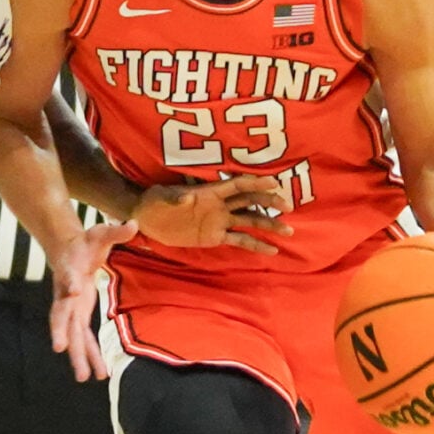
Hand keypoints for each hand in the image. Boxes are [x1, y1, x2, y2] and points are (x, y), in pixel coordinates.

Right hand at [48, 221, 136, 381]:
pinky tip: (98, 373)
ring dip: (77, 354)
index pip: (67, 278)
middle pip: (61, 315)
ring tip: (84, 378)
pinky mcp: (78, 315)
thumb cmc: (85, 241)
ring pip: (71, 334)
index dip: (69, 284)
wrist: (67, 249)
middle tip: (60, 349)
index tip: (72, 290)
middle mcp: (65, 293)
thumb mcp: (100, 233)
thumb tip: (133, 224)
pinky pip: (83, 338)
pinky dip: (89, 355)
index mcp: (68, 270)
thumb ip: (116, 232)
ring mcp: (70, 307)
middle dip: (62, 332)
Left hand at [129, 174, 291, 254]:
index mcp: (210, 192)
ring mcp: (219, 221)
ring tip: (288, 231)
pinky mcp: (215, 237)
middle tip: (288, 206)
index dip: (256, 182)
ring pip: (250, 221)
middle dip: (269, 202)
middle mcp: (219, 205)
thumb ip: (177, 198)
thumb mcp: (163, 198)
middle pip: (250, 201)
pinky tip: (272, 250)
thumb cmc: (154, 201)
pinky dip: (256, 245)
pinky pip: (239, 240)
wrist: (145, 217)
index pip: (238, 185)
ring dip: (269, 224)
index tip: (275, 182)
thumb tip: (187, 197)